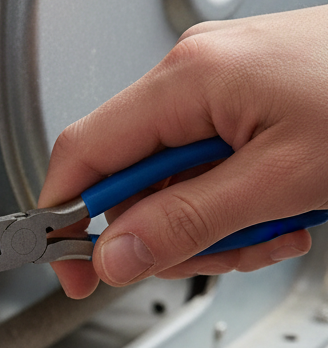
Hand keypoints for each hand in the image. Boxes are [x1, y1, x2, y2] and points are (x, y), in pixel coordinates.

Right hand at [39, 5, 327, 297]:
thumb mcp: (280, 182)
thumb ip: (186, 222)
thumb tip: (113, 254)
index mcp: (187, 81)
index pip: (84, 156)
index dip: (66, 222)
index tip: (72, 271)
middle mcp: (194, 76)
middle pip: (133, 181)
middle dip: (169, 233)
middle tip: (217, 250)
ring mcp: (221, 88)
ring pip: (176, 186)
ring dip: (216, 226)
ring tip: (271, 227)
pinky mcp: (246, 103)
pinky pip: (212, 171)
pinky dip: (240, 206)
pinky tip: (283, 210)